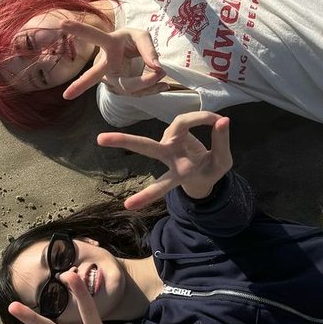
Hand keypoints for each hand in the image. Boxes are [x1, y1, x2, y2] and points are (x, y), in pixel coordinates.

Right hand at [61, 19, 163, 100]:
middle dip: (81, 84)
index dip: (81, 30)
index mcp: (109, 44)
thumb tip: (156, 68)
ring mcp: (112, 78)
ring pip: (127, 87)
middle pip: (94, 75)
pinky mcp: (121, 88)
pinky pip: (136, 93)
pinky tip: (162, 86)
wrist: (129, 55)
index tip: (64, 24)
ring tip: (163, 76)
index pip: (95, 36)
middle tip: (67, 95)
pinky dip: (152, 89)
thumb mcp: (141, 36)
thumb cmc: (130, 42)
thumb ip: (149, 49)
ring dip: (147, 84)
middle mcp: (106, 63)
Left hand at [97, 112, 232, 208]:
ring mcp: (169, 142)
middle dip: (124, 141)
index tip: (128, 206)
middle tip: (99, 139)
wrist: (207, 170)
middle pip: (146, 147)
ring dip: (194, 117)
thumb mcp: (223, 163)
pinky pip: (189, 120)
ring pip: (177, 124)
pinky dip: (203, 118)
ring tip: (161, 123)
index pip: (161, 185)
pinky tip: (216, 120)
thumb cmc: (211, 170)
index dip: (146, 195)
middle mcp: (169, 156)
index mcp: (178, 174)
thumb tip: (223, 119)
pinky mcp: (174, 132)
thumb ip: (222, 143)